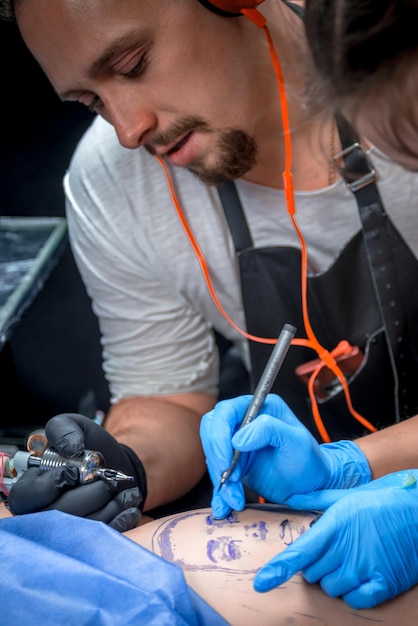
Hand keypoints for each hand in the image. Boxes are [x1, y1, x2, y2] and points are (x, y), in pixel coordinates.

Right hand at [8, 414, 146, 530]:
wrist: (112, 463)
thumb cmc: (87, 447)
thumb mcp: (72, 425)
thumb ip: (63, 428)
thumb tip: (72, 448)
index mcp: (29, 487)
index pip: (29, 495)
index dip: (53, 484)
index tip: (75, 471)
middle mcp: (41, 513)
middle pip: (60, 514)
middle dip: (91, 495)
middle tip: (109, 482)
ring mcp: (64, 532)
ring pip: (84, 527)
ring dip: (111, 507)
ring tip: (127, 493)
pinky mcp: (88, 540)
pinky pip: (102, 536)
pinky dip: (121, 521)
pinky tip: (130, 508)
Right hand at [200, 394, 370, 518]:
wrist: (313, 487)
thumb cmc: (310, 461)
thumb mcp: (297, 442)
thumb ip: (270, 430)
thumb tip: (238, 438)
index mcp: (259, 408)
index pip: (226, 412)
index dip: (219, 434)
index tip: (225, 459)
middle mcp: (245, 422)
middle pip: (212, 431)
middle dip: (217, 458)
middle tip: (229, 480)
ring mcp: (237, 443)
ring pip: (212, 455)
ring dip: (220, 479)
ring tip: (236, 498)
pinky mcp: (234, 464)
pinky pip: (218, 475)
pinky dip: (219, 493)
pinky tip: (224, 505)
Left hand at [254, 470, 417, 608]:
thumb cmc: (382, 500)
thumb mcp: (347, 494)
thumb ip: (315, 498)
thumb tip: (289, 498)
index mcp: (335, 524)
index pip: (300, 552)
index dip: (278, 569)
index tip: (262, 583)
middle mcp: (347, 548)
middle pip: (312, 572)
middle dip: (316, 562)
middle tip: (333, 547)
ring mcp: (366, 568)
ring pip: (331, 587)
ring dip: (334, 577)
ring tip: (349, 557)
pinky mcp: (384, 583)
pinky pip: (355, 600)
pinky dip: (353, 592)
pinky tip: (360, 575)